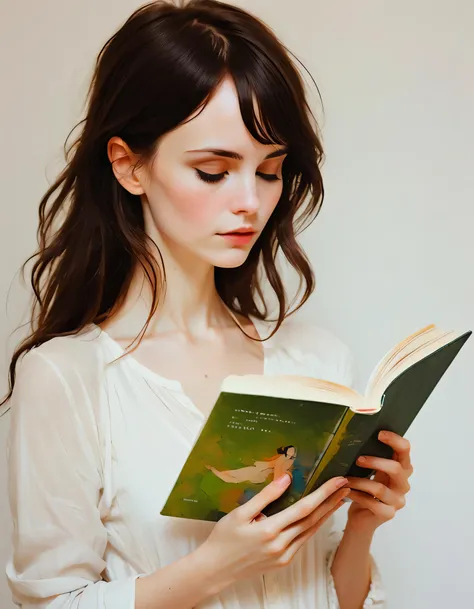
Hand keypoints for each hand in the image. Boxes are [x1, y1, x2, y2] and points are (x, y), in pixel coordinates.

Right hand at [197, 474, 349, 585]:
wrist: (216, 569)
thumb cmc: (224, 538)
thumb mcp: (240, 512)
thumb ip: (265, 496)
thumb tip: (286, 479)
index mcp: (270, 530)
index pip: (304, 508)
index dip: (324, 493)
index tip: (337, 481)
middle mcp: (280, 545)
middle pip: (313, 519)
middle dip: (331, 501)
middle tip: (346, 486)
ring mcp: (283, 556)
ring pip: (311, 531)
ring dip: (326, 514)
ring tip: (338, 499)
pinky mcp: (283, 562)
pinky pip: (302, 541)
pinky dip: (313, 527)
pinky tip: (319, 517)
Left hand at [346, 430, 412, 530]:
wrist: (361, 519)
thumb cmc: (365, 490)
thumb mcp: (370, 472)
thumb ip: (371, 458)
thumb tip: (357, 436)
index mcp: (400, 469)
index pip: (405, 451)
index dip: (395, 441)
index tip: (379, 434)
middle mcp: (402, 484)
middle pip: (396, 469)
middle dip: (376, 461)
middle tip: (358, 459)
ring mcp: (397, 501)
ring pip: (380, 488)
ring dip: (359, 481)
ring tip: (345, 478)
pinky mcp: (388, 514)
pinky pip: (371, 502)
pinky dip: (357, 495)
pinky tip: (346, 491)